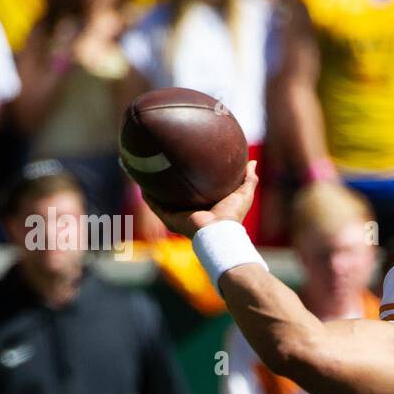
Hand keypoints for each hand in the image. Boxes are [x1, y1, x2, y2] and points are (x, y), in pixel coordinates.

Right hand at [142, 160, 258, 238]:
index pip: (196, 191)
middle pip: (176, 195)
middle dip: (169, 183)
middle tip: (163, 164)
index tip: (187, 164)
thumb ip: (248, 179)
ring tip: (145, 171)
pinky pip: (155, 205)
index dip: (191, 179)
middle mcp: (190, 211)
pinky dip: (147, 196)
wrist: (219, 231)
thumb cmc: (232, 215)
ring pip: (162, 199)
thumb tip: (252, 162)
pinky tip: (141, 183)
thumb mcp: (243, 193)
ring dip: (154, 187)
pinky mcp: (169, 218)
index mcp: (205, 206)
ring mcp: (178, 215)